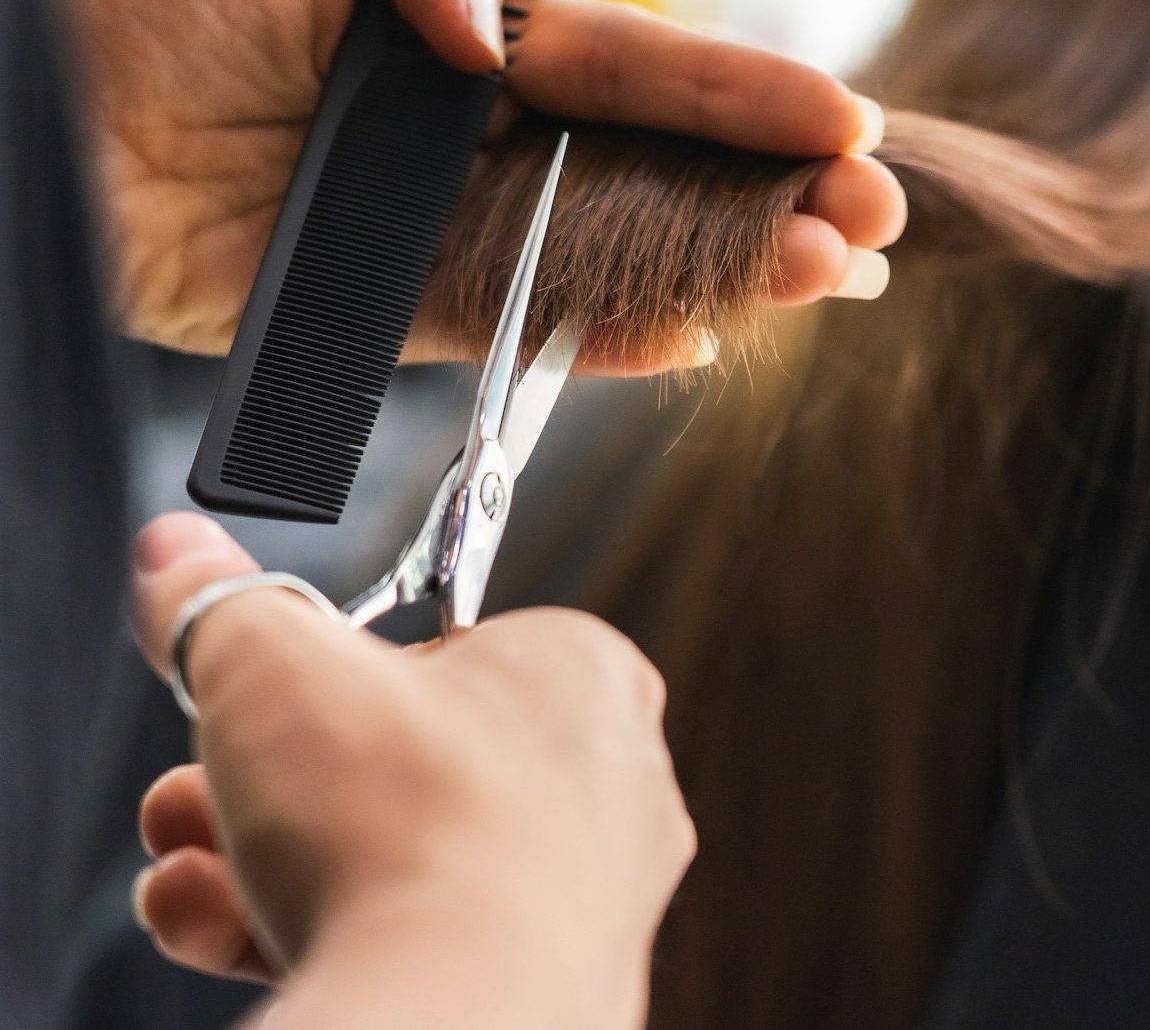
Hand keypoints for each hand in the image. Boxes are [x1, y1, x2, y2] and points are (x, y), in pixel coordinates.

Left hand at [45, 0, 903, 359]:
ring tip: (824, 279)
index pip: (634, 67)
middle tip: (873, 224)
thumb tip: (503, 29)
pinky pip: (521, 323)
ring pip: (611, 251)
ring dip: (722, 267)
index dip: (741, 94)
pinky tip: (701, 334)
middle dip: (769, 193)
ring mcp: (449, 225)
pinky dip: (607, 334)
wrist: (61, 130)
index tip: (844, 122)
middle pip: (652, 168)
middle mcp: (480, 132)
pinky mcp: (401, 305)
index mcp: (475, 29)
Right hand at [130, 512, 692, 1028]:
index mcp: (578, 674)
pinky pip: (412, 938)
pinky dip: (312, 926)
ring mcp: (579, 898)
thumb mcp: (273, 664)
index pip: (444, 645)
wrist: (450, 1018)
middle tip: (207, 777)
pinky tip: (218, 923)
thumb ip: (222, 601)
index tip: (274, 684)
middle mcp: (603, 785)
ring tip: (189, 859)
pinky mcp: (539, 989)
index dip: (338, 667)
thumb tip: (177, 555)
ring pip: (399, 855)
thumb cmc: (407, 828)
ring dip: (270, 852)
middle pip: (403, 758)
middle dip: (278, 772)